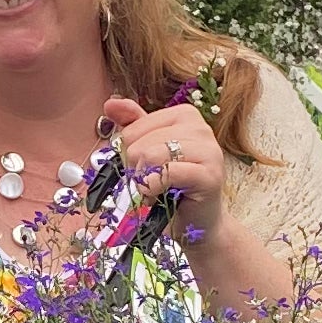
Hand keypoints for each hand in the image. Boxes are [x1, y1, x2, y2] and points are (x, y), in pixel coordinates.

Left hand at [98, 94, 227, 235]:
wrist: (197, 220)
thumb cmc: (173, 187)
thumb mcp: (149, 150)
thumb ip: (133, 124)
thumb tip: (111, 102)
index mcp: (185, 115)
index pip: (134, 127)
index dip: (128, 153)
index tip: (141, 168)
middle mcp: (200, 127)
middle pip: (141, 143)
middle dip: (135, 169)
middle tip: (147, 183)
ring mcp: (209, 150)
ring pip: (151, 155)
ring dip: (144, 180)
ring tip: (153, 190)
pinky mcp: (210, 174)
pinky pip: (166, 173)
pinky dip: (153, 188)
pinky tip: (158, 196)